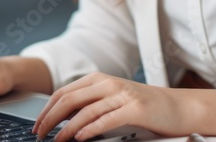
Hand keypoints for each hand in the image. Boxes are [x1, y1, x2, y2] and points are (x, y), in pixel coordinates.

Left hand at [31, 72, 189, 141]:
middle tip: (39, 134)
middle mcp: (109, 83)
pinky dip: (89, 129)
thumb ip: (90, 103)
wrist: (178, 108)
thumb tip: (61, 117)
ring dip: (65, 128)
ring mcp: (122, 95)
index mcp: (99, 79)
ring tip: (56, 140)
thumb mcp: (113, 99)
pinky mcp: (135, 109)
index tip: (37, 125)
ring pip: (84, 110)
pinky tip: (79, 138)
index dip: (46, 109)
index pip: (63, 92)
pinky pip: (106, 119)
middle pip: (69, 100)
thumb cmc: (144, 107)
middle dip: (49, 118)